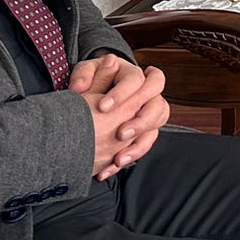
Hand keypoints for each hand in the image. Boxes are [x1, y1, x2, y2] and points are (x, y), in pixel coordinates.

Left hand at [70, 55, 169, 178]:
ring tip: (119, 158)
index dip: (123, 93)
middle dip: (141, 122)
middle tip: (121, 134)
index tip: (103, 107)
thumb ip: (83, 76)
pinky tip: (112, 165)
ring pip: (155, 129)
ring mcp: (146, 114)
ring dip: (139, 145)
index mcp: (132, 75)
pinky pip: (143, 145)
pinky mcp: (141, 132)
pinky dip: (130, 157)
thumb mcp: (84, 73)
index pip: (137, 80)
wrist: (91, 98)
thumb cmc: (90, 79)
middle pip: (158, 105)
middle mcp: (145, 94)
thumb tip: (80, 86)